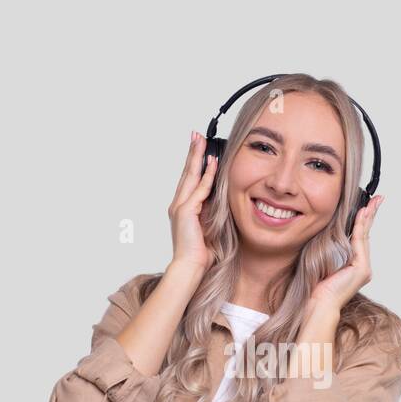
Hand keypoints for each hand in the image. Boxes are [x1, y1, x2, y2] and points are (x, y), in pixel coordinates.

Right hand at [167, 130, 219, 271]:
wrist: (191, 266)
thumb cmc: (200, 252)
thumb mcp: (209, 226)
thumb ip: (212, 211)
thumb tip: (222, 198)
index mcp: (183, 208)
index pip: (189, 180)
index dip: (194, 163)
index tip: (199, 148)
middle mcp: (178, 204)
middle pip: (187, 172)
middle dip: (192, 152)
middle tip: (196, 135)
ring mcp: (180, 207)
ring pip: (191, 176)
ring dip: (197, 156)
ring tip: (201, 140)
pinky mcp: (185, 211)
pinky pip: (200, 189)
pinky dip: (207, 175)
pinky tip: (212, 163)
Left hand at [309, 194, 382, 311]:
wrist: (319, 302)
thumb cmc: (317, 285)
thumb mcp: (323, 259)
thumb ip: (331, 246)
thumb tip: (330, 229)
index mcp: (354, 265)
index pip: (360, 237)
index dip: (364, 221)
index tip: (367, 206)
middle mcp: (362, 266)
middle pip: (366, 234)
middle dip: (371, 215)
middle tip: (378, 199)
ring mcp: (364, 268)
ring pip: (365, 236)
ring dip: (368, 217)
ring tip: (373, 202)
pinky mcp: (362, 269)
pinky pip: (360, 242)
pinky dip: (361, 227)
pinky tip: (362, 214)